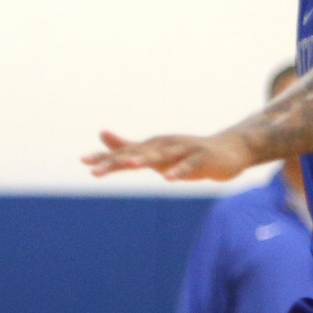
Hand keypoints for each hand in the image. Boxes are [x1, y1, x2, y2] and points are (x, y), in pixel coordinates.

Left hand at [84, 130, 256, 182]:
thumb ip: (128, 146)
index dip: (104, 158)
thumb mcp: (154, 152)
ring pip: (162, 156)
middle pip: (136, 154)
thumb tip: (101, 133)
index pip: (124, 154)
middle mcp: (164, 146)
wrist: (228, 151)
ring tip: (131, 165)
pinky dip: (180, 171)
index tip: (83, 162)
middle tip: (94, 170)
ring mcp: (183, 150)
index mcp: (152, 147)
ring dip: (146, 159)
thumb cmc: (186, 153)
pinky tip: (170, 178)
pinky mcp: (201, 158)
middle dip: (116, 161)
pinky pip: (189, 166)